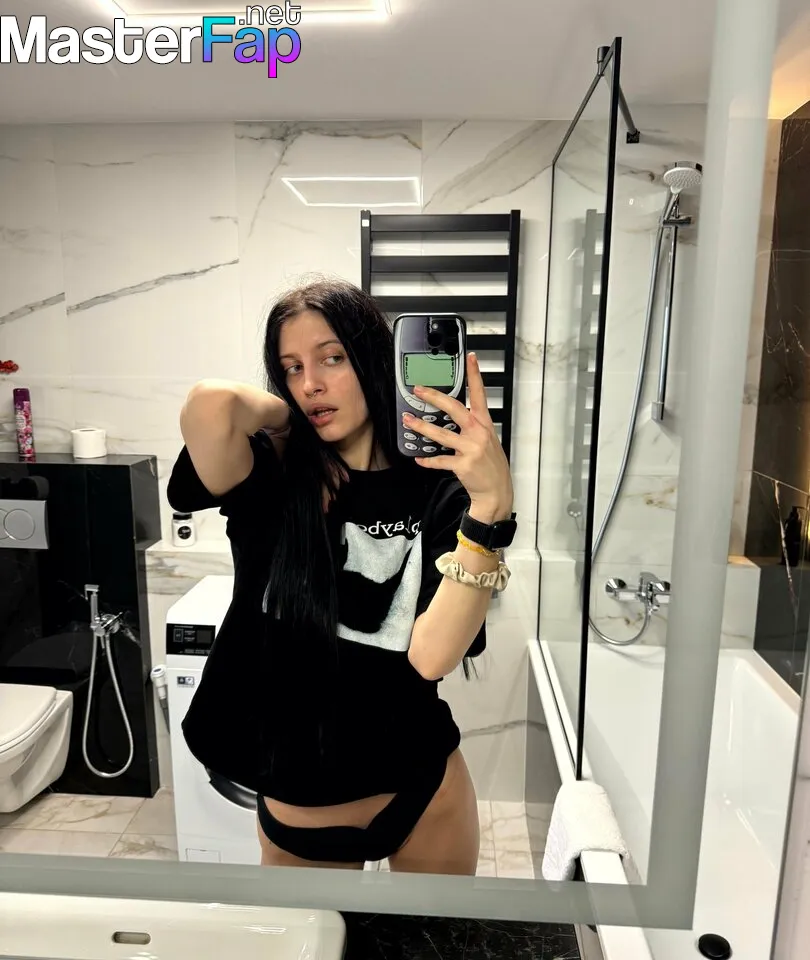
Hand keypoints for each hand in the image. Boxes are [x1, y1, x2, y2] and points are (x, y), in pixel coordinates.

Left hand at [403, 352, 513, 520]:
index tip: (471, 358)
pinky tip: (418, 458)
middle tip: (419, 390)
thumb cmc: (492, 466)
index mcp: (484, 424)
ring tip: (408, 421)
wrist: (497, 491)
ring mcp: (471, 449)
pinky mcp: (462, 465)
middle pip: (454, 409)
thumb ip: (473, 428)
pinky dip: (427, 460)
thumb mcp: (488, 441)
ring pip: (441, 435)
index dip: (475, 376)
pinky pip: (440, 461)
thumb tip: (454, 418)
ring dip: (421, 427)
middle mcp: (478, 433)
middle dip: (435, 398)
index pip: (479, 395)